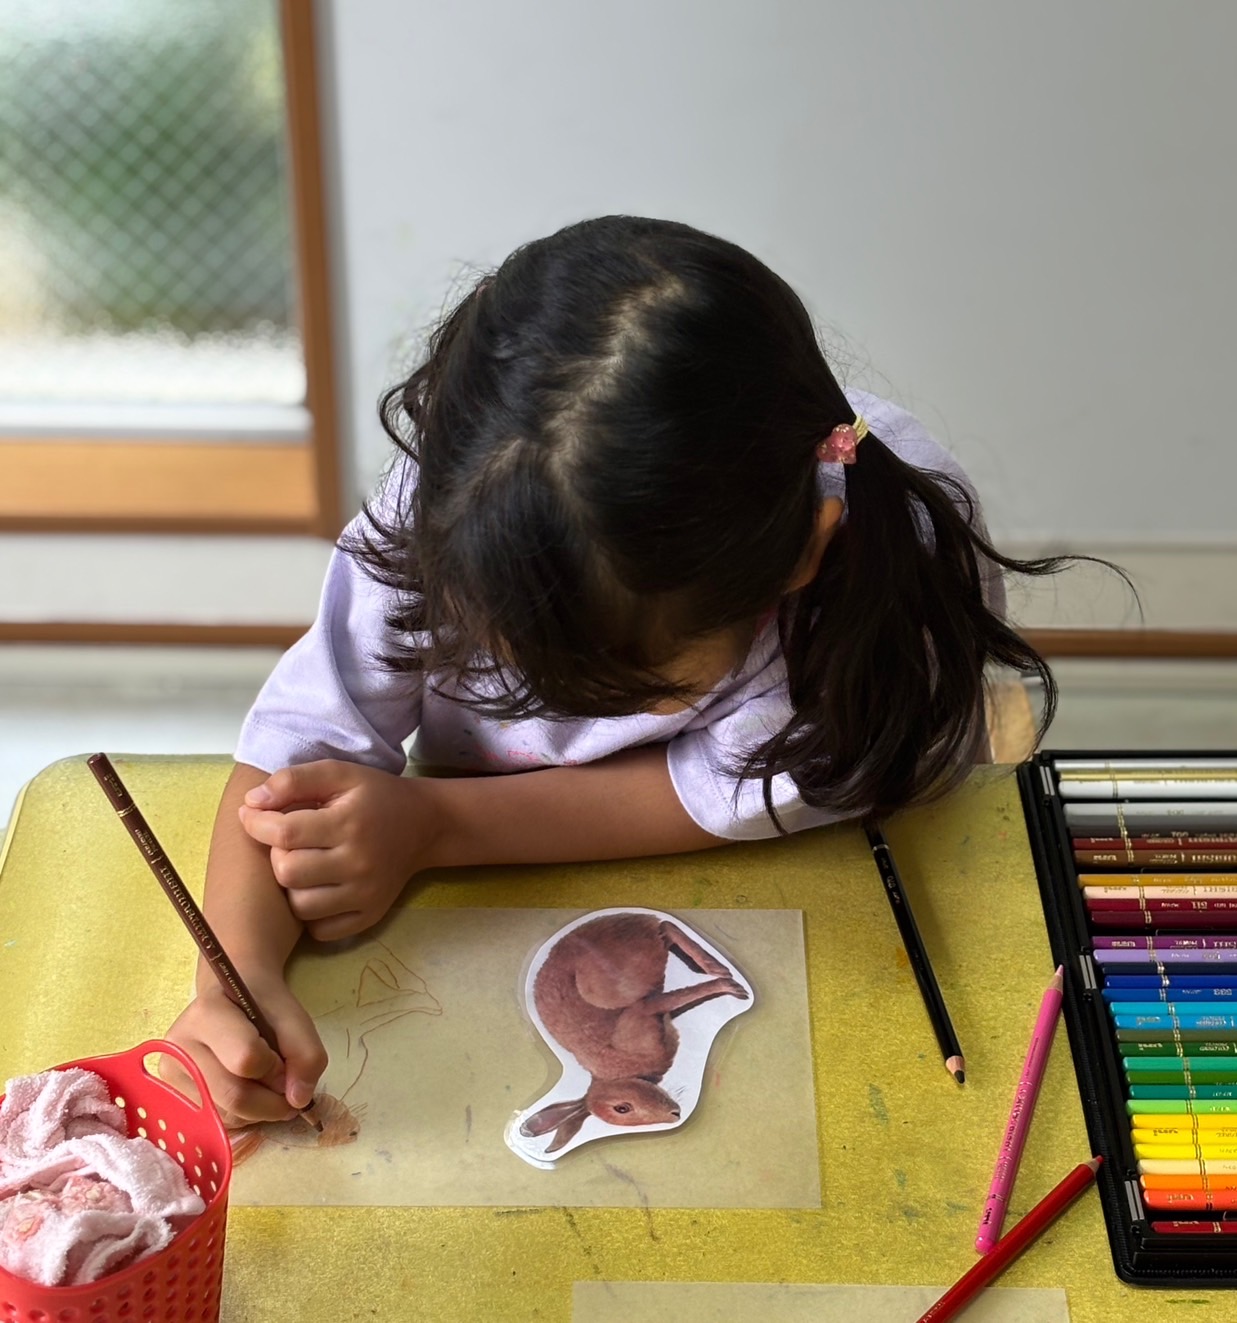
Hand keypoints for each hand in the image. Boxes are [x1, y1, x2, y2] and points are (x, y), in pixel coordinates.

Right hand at [162, 976, 327, 1126]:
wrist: (230, 998)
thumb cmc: (261, 1006)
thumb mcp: (294, 1018)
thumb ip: (306, 1054)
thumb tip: (299, 1100)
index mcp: (206, 1014)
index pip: (246, 1059)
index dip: (277, 1069)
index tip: (286, 1061)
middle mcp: (177, 1046)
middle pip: (234, 1095)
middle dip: (272, 1100)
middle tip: (286, 1086)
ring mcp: (169, 1075)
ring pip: (226, 1115)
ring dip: (259, 1110)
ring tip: (264, 1082)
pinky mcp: (172, 1096)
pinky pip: (216, 1123)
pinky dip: (243, 1116)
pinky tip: (247, 1091)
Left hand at [237, 760, 431, 940]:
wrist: (424, 825)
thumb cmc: (375, 796)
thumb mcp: (339, 773)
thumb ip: (294, 780)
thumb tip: (251, 802)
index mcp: (349, 823)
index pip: (285, 832)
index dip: (257, 824)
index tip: (252, 815)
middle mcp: (358, 863)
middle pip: (287, 872)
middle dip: (277, 854)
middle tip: (289, 841)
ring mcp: (365, 895)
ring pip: (300, 906)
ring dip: (292, 886)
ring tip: (304, 864)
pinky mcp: (369, 916)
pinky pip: (320, 931)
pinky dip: (311, 913)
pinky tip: (318, 889)